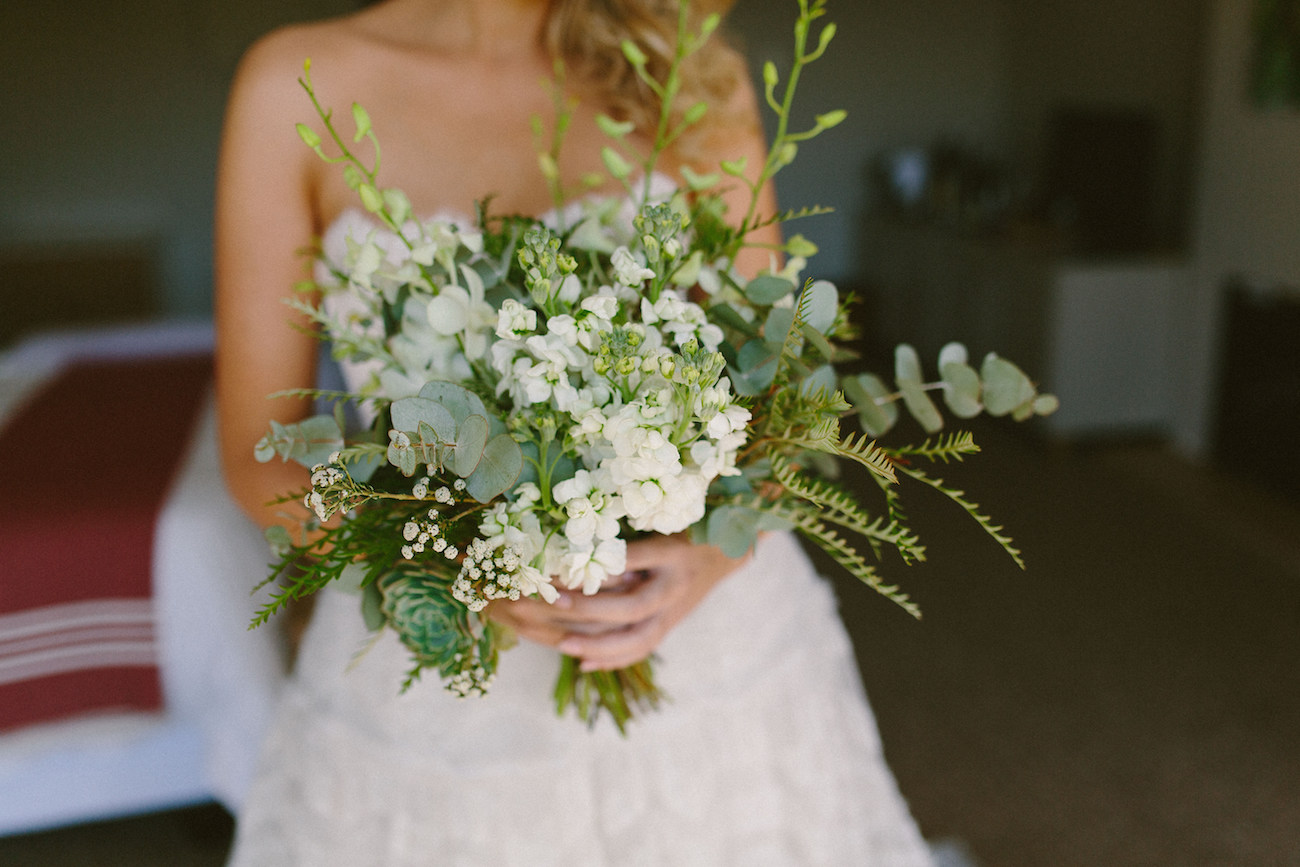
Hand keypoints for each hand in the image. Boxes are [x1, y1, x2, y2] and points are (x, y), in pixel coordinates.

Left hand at [488, 534, 750, 670]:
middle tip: (555, 601)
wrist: (722, 554)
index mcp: (673, 552)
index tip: (563, 564)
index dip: (599, 565)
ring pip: (639, 637)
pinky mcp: (670, 625)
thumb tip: (577, 540)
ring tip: (564, 645)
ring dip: (600, 644)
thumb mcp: (660, 520)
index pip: (633, 560)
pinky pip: (642, 648)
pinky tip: (584, 663)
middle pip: (634, 606)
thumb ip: (626, 531)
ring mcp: (674, 610)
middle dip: (592, 607)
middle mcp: (675, 585)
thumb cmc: (683, 528)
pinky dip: (614, 658)